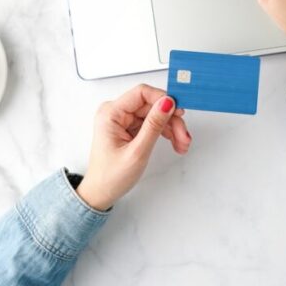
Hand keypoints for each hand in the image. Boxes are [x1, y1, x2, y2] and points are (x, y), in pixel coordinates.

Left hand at [75, 84, 191, 210]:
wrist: (101, 193)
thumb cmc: (110, 176)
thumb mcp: (137, 151)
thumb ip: (154, 125)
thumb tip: (167, 103)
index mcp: (111, 114)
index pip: (142, 93)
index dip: (163, 99)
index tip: (179, 110)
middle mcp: (115, 113)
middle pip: (152, 105)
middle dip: (171, 120)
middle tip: (184, 136)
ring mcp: (122, 120)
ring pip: (155, 114)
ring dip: (171, 128)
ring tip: (181, 144)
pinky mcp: (129, 127)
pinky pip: (151, 123)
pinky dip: (165, 132)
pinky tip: (174, 142)